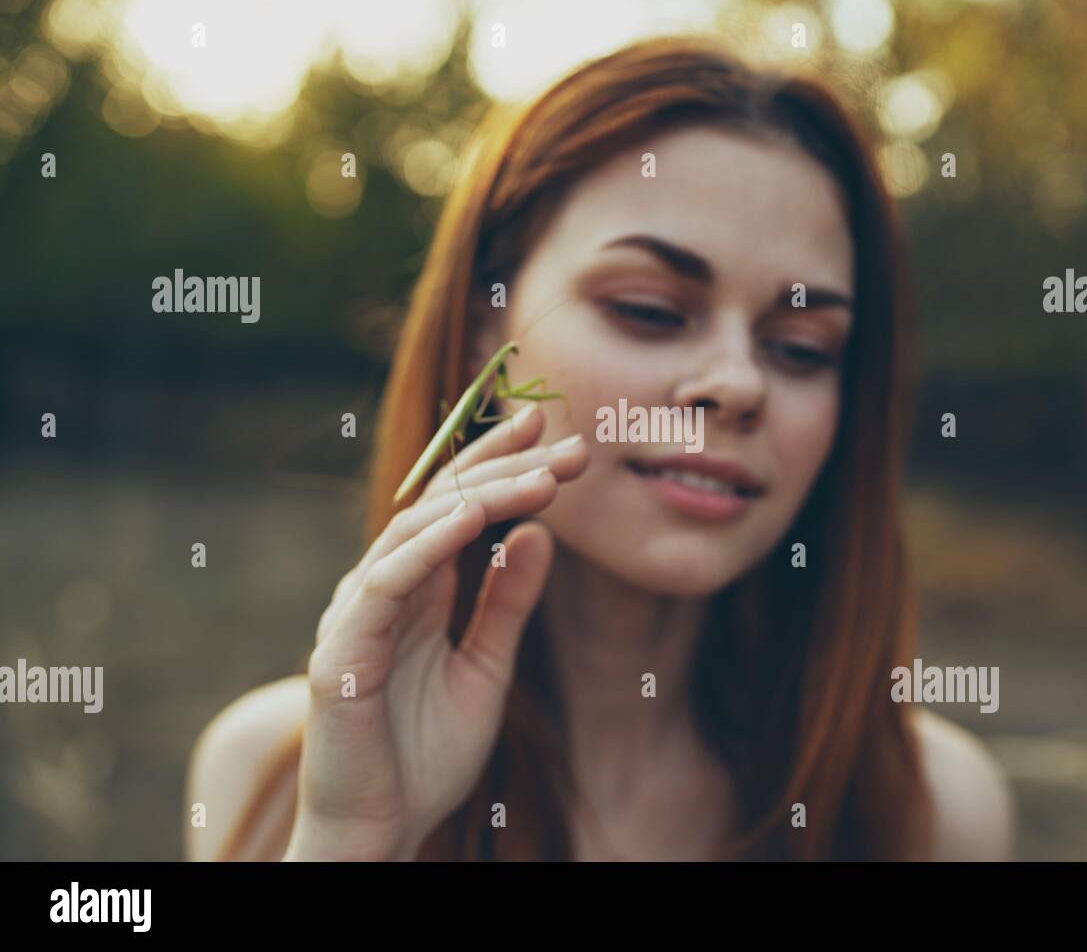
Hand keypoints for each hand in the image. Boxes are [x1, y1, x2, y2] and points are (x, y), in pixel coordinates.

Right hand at [284, 404, 586, 859]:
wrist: (381, 831)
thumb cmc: (424, 757)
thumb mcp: (486, 668)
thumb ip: (506, 603)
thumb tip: (540, 536)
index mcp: (417, 592)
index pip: (457, 508)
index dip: (500, 465)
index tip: (552, 432)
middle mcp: (384, 590)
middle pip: (441, 505)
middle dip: (506, 467)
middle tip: (568, 443)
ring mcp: (358, 615)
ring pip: (416, 530)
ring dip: (482, 497)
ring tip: (544, 477)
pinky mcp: (342, 651)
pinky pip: (384, 583)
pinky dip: (427, 546)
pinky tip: (473, 518)